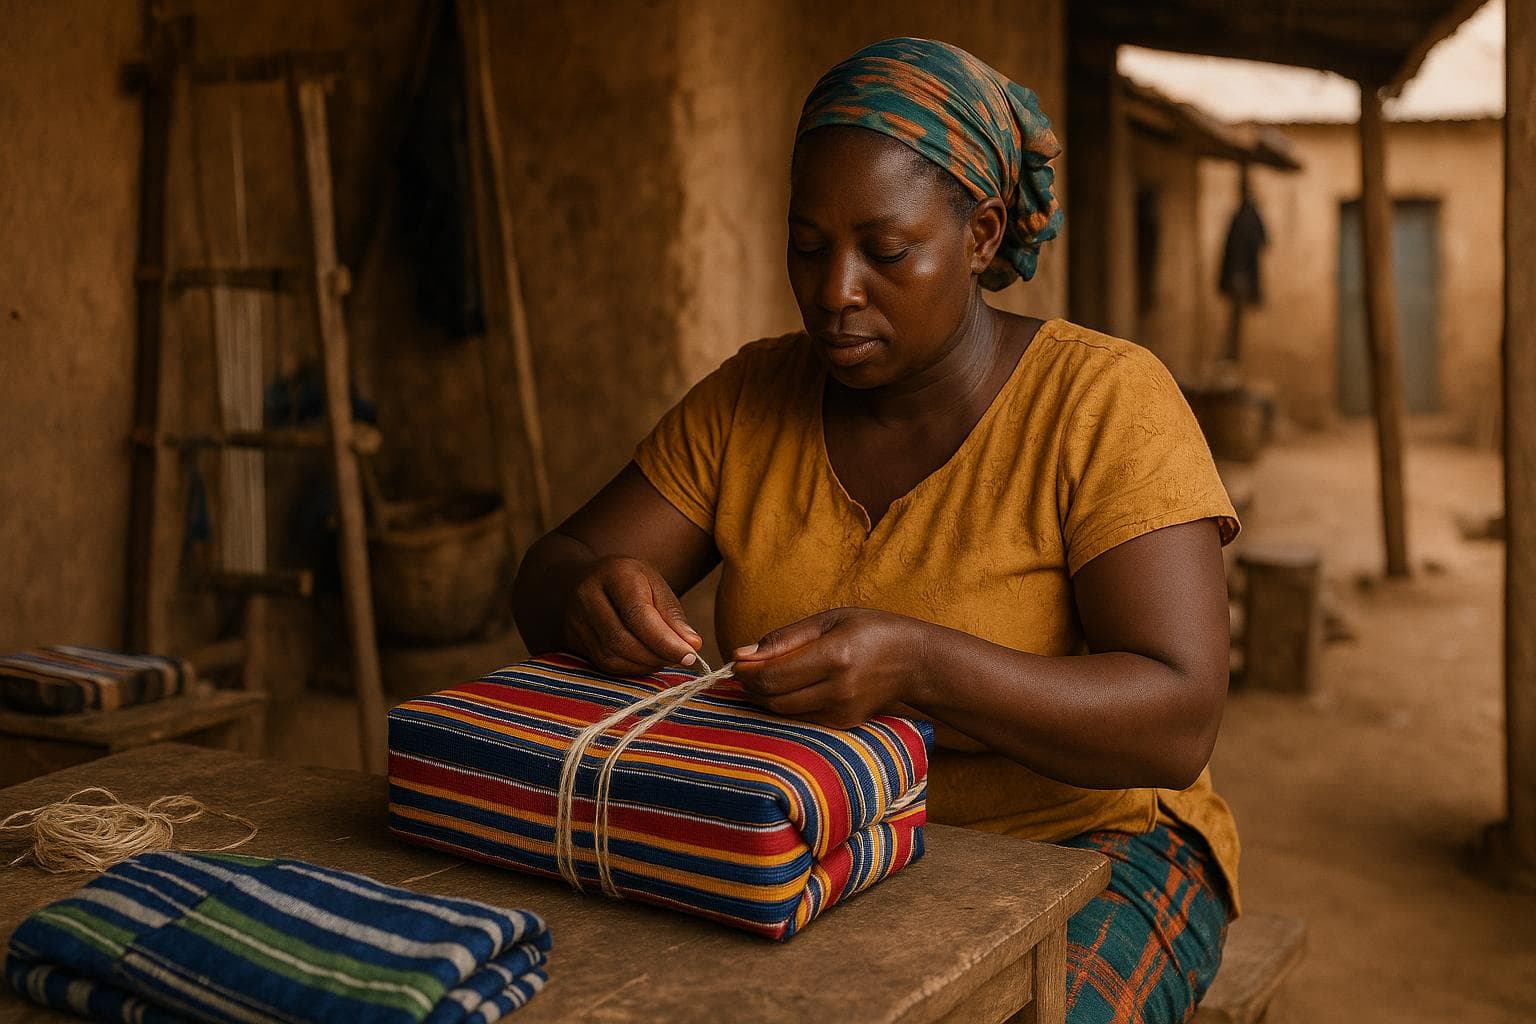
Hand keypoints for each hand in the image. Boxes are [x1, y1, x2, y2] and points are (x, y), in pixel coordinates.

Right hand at [562, 555, 701, 674]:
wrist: (587, 579)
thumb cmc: (630, 582)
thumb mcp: (655, 585)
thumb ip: (672, 615)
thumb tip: (692, 645)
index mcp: (615, 574)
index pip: (638, 615)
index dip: (665, 641)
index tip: (690, 655)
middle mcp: (587, 595)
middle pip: (621, 640)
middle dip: (655, 656)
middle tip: (680, 659)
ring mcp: (574, 619)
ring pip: (610, 657)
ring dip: (643, 666)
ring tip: (663, 658)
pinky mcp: (570, 639)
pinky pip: (602, 664)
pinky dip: (629, 669)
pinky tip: (644, 661)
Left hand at [729, 608, 930, 728]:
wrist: (916, 662)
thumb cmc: (872, 631)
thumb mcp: (830, 619)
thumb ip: (785, 638)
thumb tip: (742, 654)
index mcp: (835, 656)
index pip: (772, 675)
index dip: (745, 671)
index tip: (737, 659)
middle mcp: (838, 689)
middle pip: (772, 698)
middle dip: (750, 685)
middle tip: (745, 668)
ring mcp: (841, 712)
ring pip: (782, 712)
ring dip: (764, 696)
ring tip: (764, 676)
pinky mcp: (843, 725)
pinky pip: (800, 718)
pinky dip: (785, 704)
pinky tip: (787, 687)